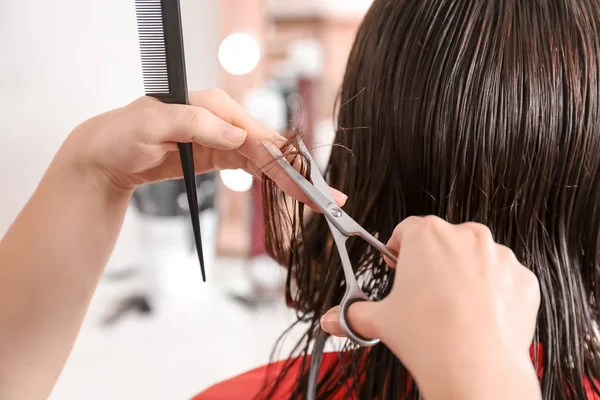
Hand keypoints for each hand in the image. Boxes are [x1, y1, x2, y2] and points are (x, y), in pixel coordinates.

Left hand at [62, 88, 346, 205]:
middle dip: (301, 176)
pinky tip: (292, 192)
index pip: (259, 138)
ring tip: (319, 201)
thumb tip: (238, 136)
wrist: (106, 154)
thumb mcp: (150, 124)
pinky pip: (253, 167)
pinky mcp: (219, 154)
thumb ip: (193, 125)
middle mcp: (224, 119)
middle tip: (329, 200)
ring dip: (293, 181)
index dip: (286, 163)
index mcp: (213, 107)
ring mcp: (222, 137)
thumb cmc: (121, 135)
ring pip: (267, 160)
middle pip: (271, 150)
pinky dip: (273, 180)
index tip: (308, 185)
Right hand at [320, 216, 540, 398]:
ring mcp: (498, 255)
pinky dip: (493, 293)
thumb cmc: (427, 338)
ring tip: (454, 311)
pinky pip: (503, 278)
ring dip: (464, 275)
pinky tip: (480, 318)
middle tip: (425, 296)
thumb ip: (352, 314)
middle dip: (433, 263)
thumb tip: (330, 320)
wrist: (476, 370)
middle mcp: (465, 235)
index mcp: (426, 235)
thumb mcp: (382, 321)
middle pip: (443, 242)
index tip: (399, 269)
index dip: (399, 251)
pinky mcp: (522, 277)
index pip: (407, 231)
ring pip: (475, 258)